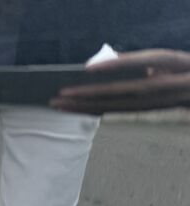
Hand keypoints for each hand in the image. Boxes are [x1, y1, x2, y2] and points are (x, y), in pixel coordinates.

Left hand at [50, 49, 189, 113]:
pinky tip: (77, 109)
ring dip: (87, 106)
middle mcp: (172, 84)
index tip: (89, 68)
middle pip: (126, 90)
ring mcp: (162, 100)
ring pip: (120, 105)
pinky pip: (120, 111)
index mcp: (179, 63)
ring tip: (60, 105)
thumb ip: (146, 60)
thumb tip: (109, 61)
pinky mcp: (152, 109)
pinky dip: (97, 110)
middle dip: (91, 94)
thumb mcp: (172, 60)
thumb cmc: (183, 70)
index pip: (147, 61)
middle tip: (60, 95)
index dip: (119, 64)